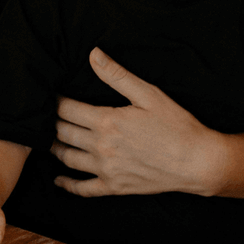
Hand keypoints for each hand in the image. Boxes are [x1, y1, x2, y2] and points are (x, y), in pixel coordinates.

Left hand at [52, 47, 219, 198]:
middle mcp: (101, 147)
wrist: (198, 163)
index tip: (49, 96)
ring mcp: (106, 170)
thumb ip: (117, 75)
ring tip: (48, 139)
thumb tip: (93, 54)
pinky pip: (83, 189)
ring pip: (67, 158)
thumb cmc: (176, 126)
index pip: (66, 109)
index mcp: (106, 121)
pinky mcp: (114, 188)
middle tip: (45, 116)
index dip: (55, 101)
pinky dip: (68, 185)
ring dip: (55, 148)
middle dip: (52, 122)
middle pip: (63, 133)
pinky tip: (59, 179)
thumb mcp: (148, 94)